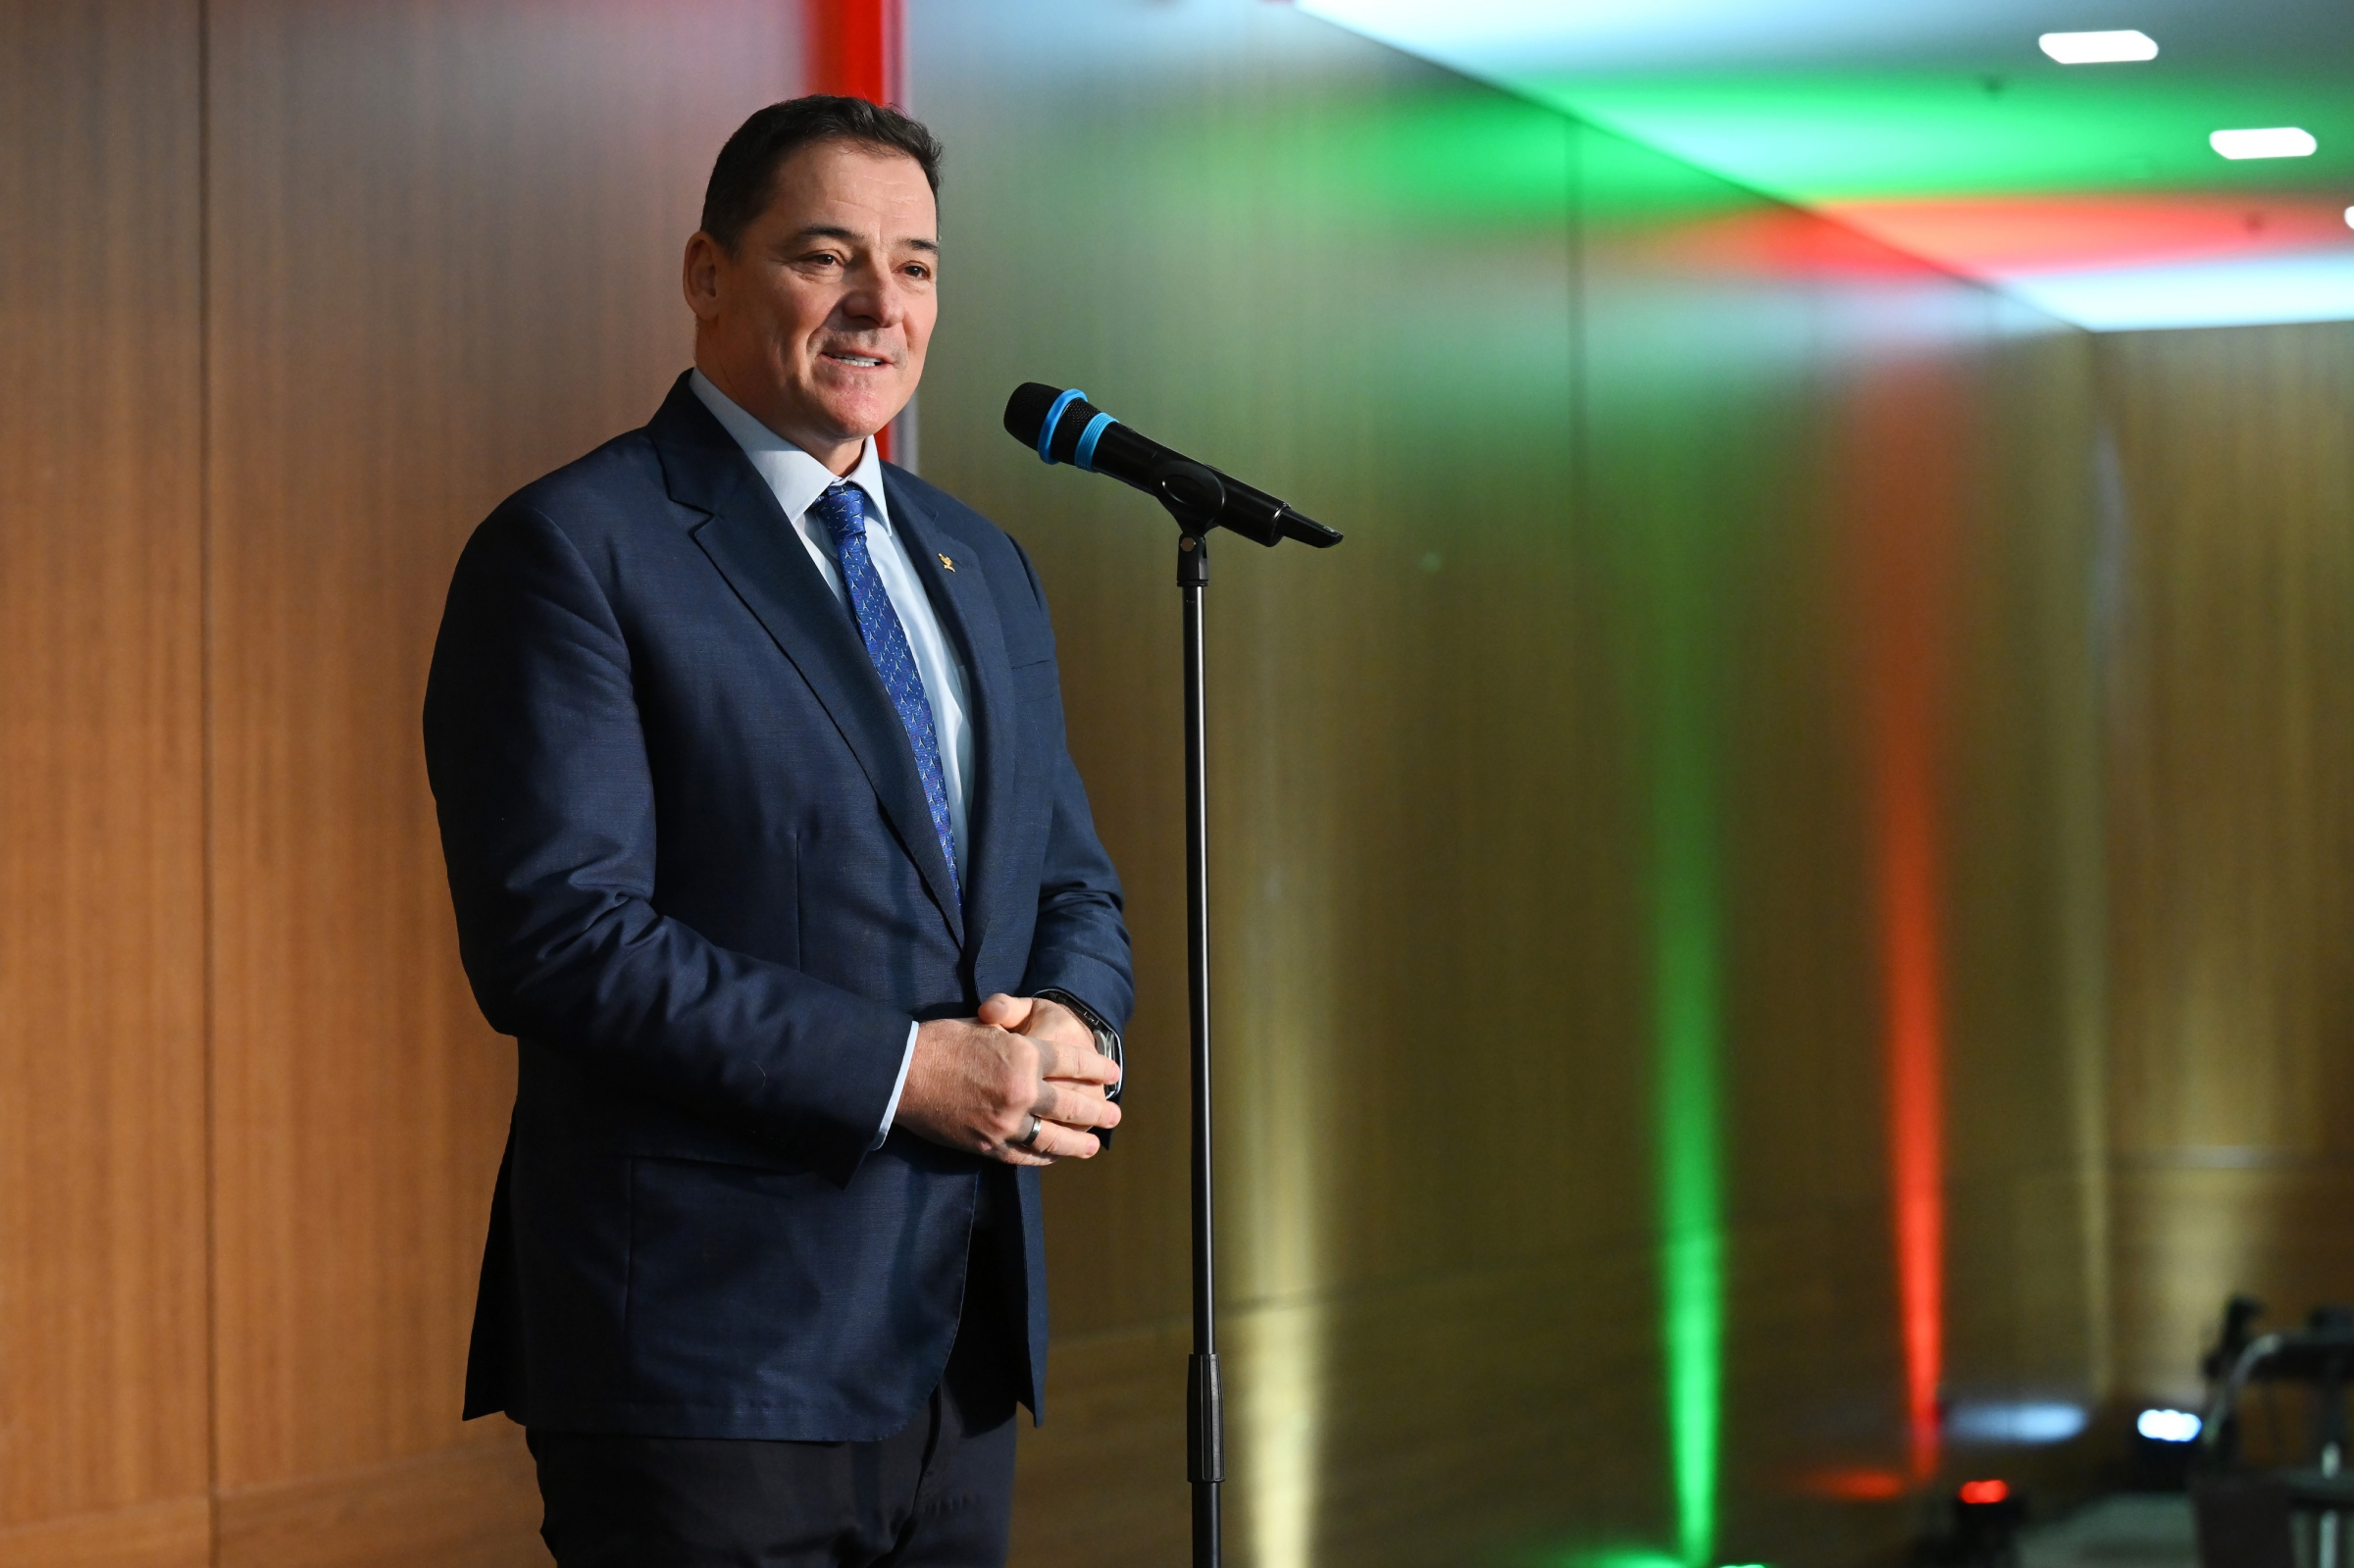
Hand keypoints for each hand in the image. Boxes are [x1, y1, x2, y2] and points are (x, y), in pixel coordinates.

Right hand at [895, 994, 1121, 1165]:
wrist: (900, 1074)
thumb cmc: (939, 1041)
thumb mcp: (984, 1025)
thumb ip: (1014, 1036)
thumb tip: (1032, 1043)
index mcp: (1023, 1055)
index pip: (1073, 1064)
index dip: (1097, 1069)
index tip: (1113, 1073)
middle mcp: (1021, 1091)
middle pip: (1072, 1105)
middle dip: (1097, 1111)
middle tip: (1114, 1115)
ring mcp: (1006, 1122)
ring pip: (1053, 1137)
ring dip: (1079, 1143)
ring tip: (1095, 1145)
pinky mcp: (987, 1144)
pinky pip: (1024, 1155)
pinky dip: (1044, 1157)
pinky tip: (1055, 1156)